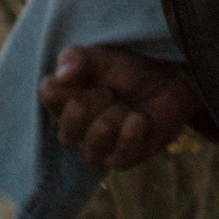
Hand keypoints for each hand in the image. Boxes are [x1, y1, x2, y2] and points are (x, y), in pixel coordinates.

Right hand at [39, 44, 205, 171]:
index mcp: (63, 100)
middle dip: (95, 103)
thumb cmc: (130, 71)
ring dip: (116, 117)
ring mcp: (96, 149)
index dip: (71, 82)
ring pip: (95, 142)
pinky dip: (133, 131)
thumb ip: (80, 59)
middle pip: (69, 126)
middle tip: (111, 91)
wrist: (169, 84)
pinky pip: (121, 152)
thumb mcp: (104, 58)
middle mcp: (73, 130)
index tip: (88, 73)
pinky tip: (140, 119)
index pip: (49, 93)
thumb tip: (62, 75)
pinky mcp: (120, 161)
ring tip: (128, 106)